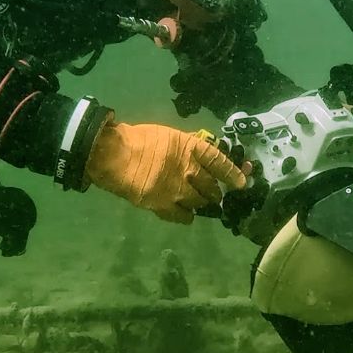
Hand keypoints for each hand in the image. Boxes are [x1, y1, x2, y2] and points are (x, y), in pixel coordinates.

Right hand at [86, 122, 247, 223]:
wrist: (111, 155)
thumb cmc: (137, 141)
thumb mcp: (167, 136)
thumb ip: (186, 147)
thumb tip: (202, 154)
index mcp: (189, 148)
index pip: (219, 161)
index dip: (233, 173)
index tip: (241, 182)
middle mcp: (188, 170)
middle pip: (211, 186)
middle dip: (215, 192)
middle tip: (213, 194)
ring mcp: (176, 190)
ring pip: (200, 203)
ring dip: (202, 203)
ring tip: (198, 202)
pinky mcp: (163, 206)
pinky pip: (184, 217)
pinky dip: (187, 215)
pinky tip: (184, 212)